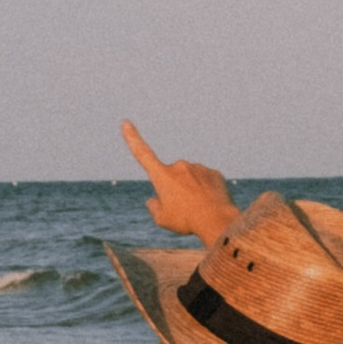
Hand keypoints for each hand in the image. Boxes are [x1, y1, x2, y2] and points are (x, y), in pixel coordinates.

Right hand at [122, 120, 236, 246]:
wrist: (217, 220)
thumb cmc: (186, 220)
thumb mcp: (162, 219)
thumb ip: (154, 207)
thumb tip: (153, 200)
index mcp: (162, 176)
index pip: (142, 154)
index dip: (132, 138)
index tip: (126, 122)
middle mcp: (179, 167)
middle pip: (171, 178)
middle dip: (174, 190)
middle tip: (182, 210)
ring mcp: (198, 168)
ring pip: (190, 180)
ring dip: (191, 191)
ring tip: (197, 210)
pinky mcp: (213, 174)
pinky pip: (205, 182)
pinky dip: (205, 192)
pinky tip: (209, 205)